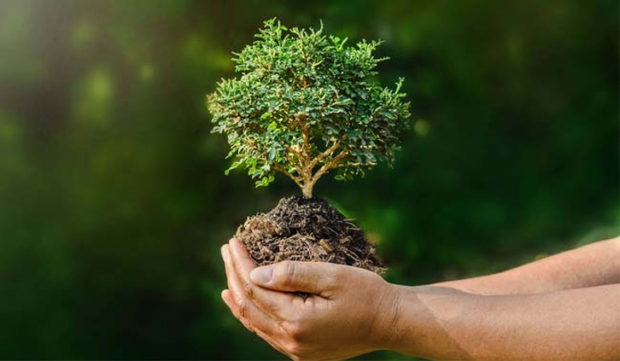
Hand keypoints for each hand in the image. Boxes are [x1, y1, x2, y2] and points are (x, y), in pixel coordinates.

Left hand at [221, 238, 399, 360]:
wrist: (391, 322)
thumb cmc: (366, 293)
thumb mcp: (332, 276)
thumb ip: (292, 274)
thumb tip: (254, 273)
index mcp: (297, 321)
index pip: (255, 289)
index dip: (240, 263)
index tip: (233, 241)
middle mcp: (292, 341)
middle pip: (249, 307)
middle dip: (234, 276)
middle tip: (227, 250)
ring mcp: (296, 350)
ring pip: (255, 323)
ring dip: (239, 298)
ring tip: (228, 279)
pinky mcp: (303, 352)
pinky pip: (268, 333)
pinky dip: (254, 316)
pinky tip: (248, 305)